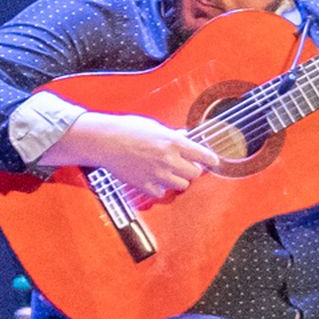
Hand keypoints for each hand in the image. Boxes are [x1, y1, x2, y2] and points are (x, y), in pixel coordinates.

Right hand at [41, 111, 220, 199]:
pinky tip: (154, 177)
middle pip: (195, 174)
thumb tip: (186, 137)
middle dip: (192, 169)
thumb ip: (172, 135)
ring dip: (178, 179)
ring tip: (168, 171)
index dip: (211, 160)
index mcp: (173, 142)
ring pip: (182, 184)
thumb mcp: (154, 127)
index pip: (204, 155)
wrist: (105, 141)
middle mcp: (169, 160)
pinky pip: (163, 192)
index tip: (214, 162)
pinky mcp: (146, 186)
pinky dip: (161, 187)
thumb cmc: (128, 129)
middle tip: (185, 165)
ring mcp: (158, 175)